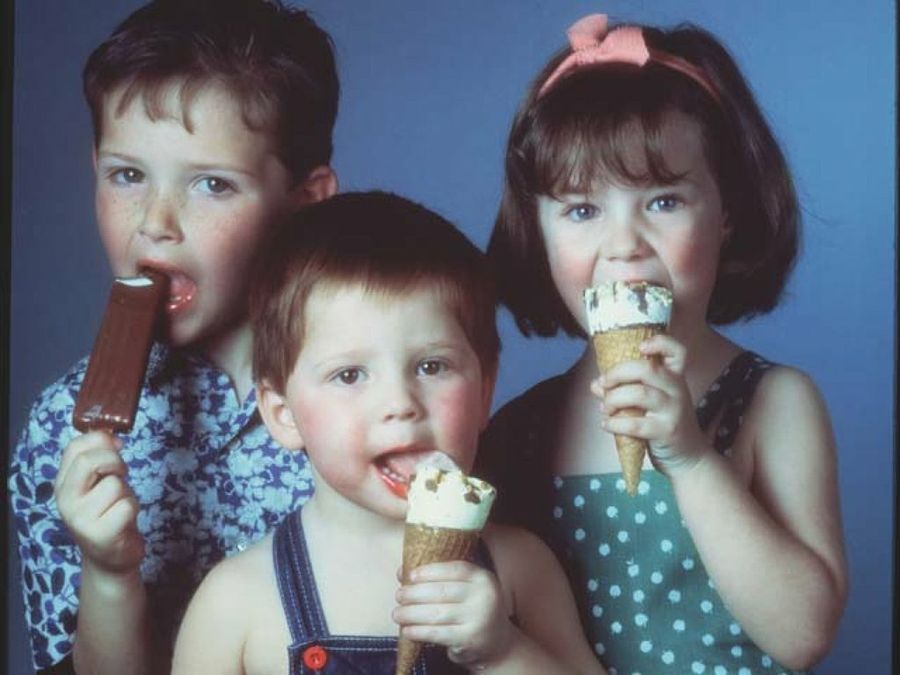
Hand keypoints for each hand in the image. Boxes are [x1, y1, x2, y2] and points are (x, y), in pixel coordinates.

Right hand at [55, 431, 143, 573]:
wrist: (109, 557)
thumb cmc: (107, 513)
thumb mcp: (97, 484)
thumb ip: (98, 459)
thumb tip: (112, 438)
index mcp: (62, 485)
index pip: (74, 448)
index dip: (100, 440)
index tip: (116, 446)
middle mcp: (66, 502)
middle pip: (88, 462)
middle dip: (114, 461)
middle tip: (121, 474)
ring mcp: (81, 519)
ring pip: (114, 484)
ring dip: (127, 491)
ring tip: (119, 505)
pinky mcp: (102, 534)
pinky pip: (127, 505)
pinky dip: (133, 507)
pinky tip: (125, 520)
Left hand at [393, 560, 513, 669]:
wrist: (497, 644)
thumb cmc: (473, 610)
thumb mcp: (468, 590)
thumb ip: (442, 579)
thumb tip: (403, 573)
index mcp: (483, 578)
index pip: (454, 569)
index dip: (429, 571)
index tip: (410, 575)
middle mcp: (484, 596)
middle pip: (441, 592)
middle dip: (414, 594)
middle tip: (398, 596)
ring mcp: (478, 619)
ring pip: (436, 613)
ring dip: (411, 613)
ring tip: (397, 614)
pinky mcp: (469, 639)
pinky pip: (438, 633)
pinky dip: (419, 632)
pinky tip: (407, 630)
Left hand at [591, 334, 708, 476]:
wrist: (689, 458)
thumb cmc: (664, 424)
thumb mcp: (650, 404)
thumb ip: (624, 390)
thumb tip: (596, 385)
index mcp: (674, 377)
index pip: (677, 351)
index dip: (660, 343)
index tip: (640, 347)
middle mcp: (677, 389)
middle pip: (647, 369)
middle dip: (618, 373)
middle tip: (603, 383)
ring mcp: (674, 410)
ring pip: (640, 394)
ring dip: (613, 399)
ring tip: (604, 409)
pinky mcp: (667, 431)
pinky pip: (636, 424)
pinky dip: (615, 423)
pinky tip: (606, 425)